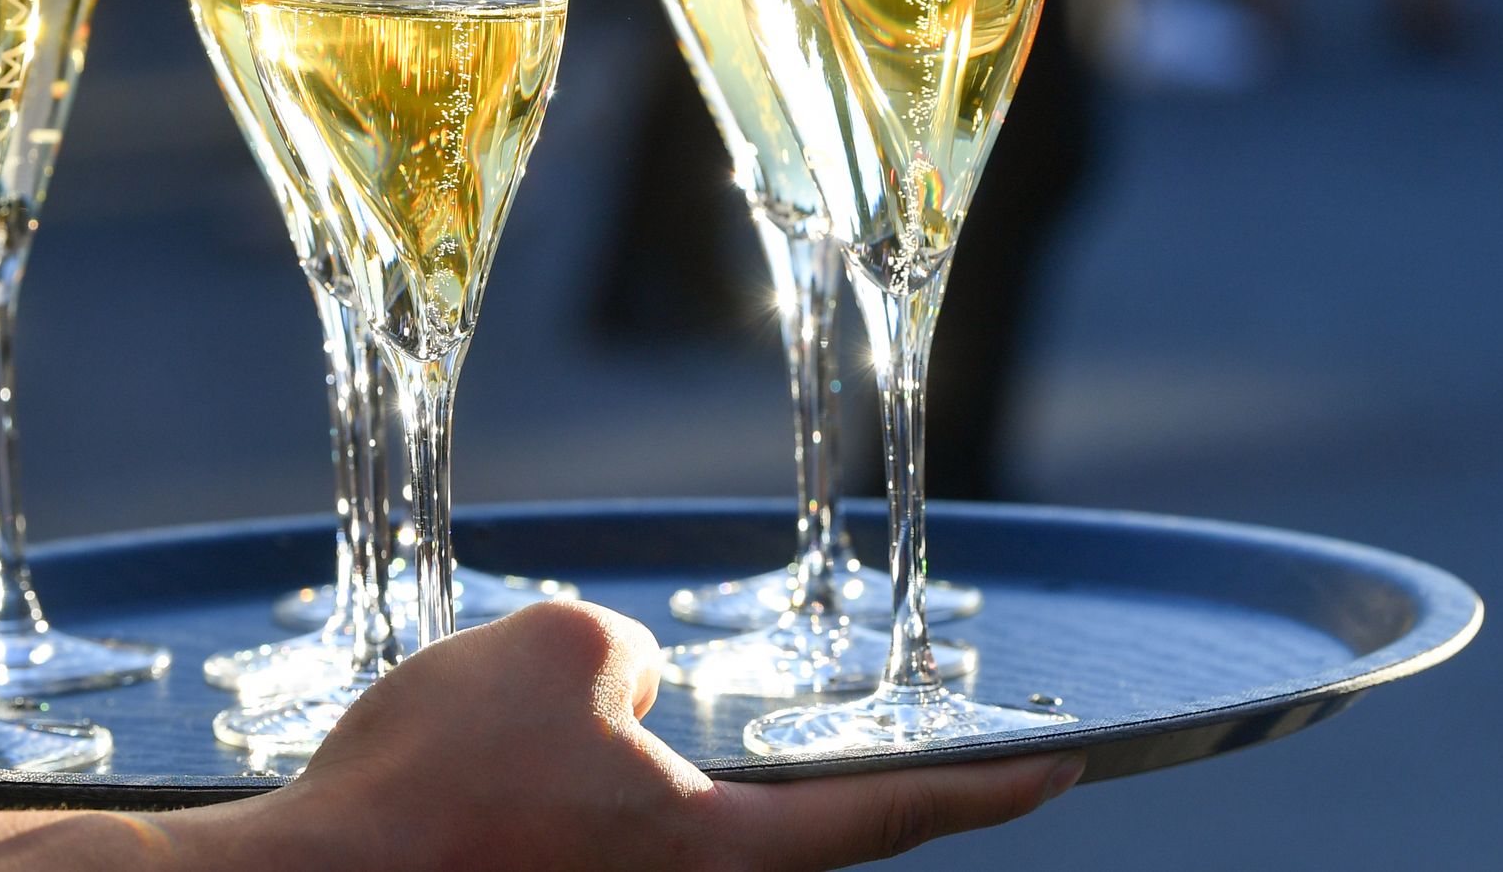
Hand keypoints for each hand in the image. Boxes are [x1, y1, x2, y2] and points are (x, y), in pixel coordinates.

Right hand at [259, 599, 1084, 871]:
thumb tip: (622, 696)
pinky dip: (575, 801)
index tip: (1060, 763)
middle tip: (753, 723)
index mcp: (718, 858)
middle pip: (777, 841)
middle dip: (779, 777)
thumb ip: (626, 657)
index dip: (988, 782)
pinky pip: (587, 850)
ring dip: (647, 784)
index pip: (891, 814)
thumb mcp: (561, 652)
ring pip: (668, 842)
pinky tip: (504, 771)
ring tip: (564, 735)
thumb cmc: (442, 786)